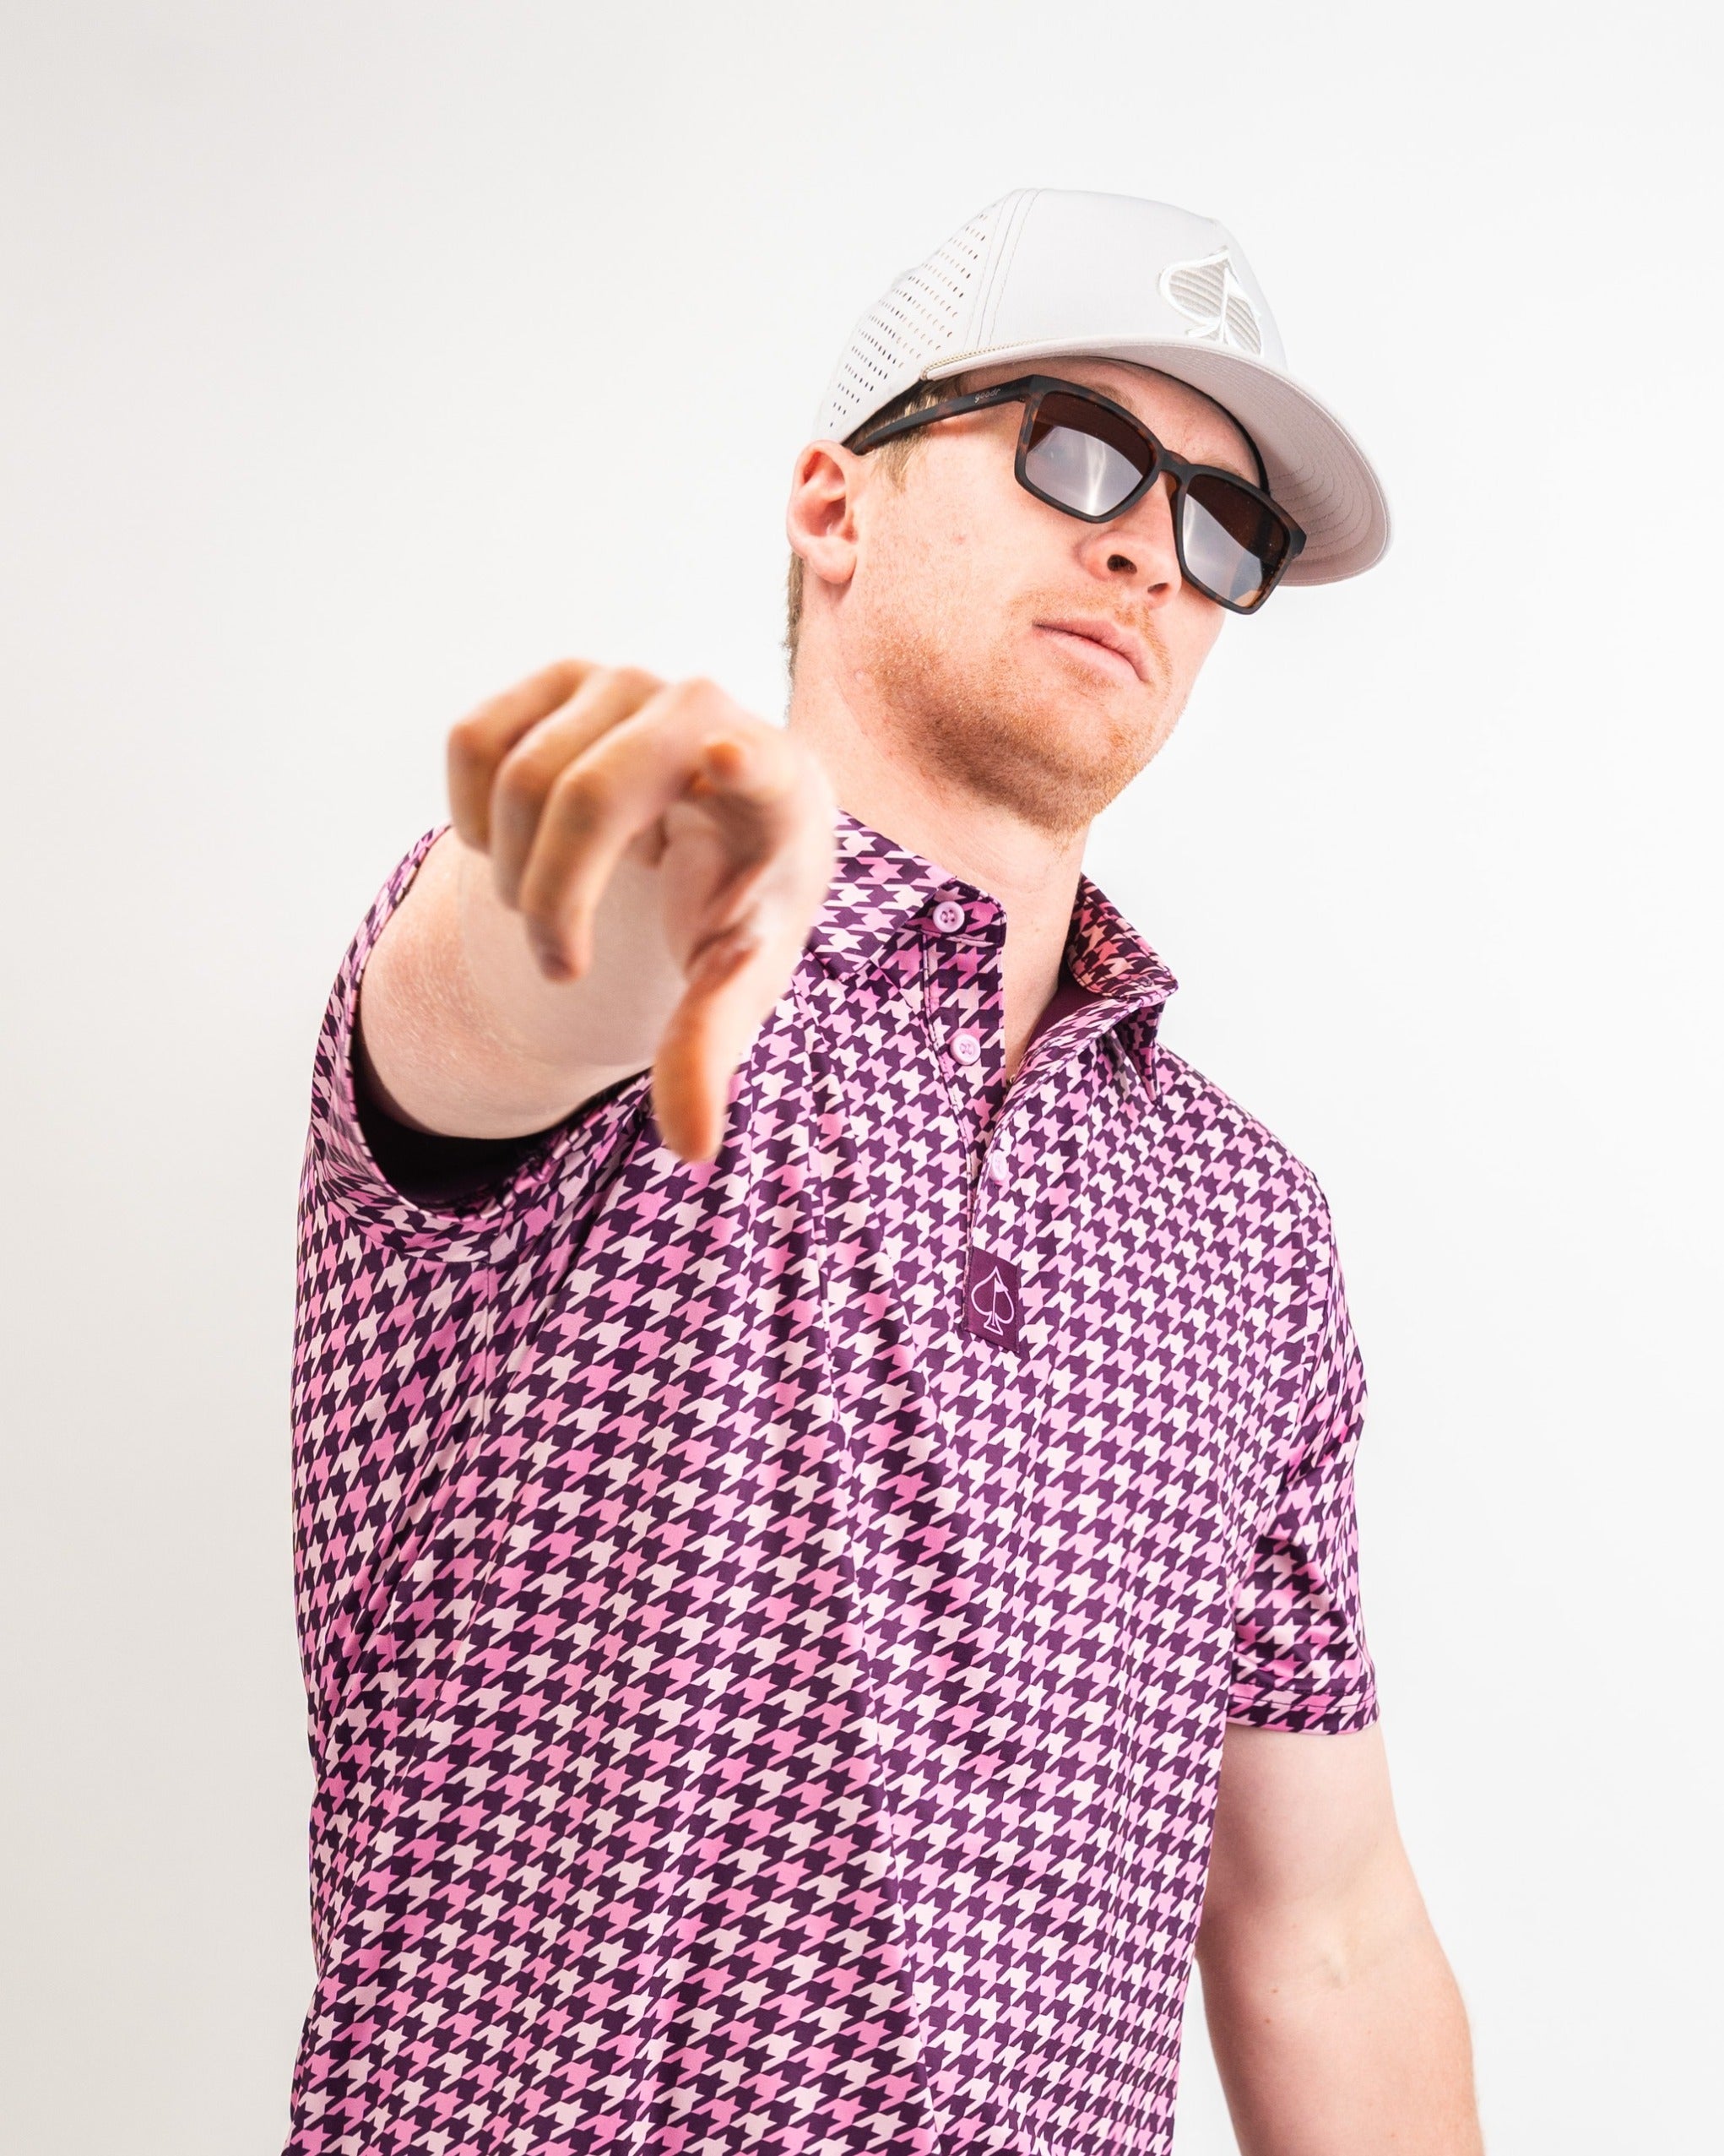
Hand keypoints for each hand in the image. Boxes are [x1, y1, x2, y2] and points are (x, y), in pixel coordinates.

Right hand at [446, 658, 837, 1163]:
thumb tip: (691, 1150)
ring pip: (517, 775)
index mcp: (774, 790)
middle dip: (550, 896)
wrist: (723, 830)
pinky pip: (475, 743)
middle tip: (558, 963)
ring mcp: (628, 683)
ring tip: (552, 903)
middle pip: (587, 796)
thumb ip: (706, 1054)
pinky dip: (475, 817)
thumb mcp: (731, 984)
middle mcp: (703, 709)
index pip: (758, 768)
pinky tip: (524, 845)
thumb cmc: (739, 911)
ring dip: (514, 870)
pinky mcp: (564, 676)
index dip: (737, 765)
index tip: (721, 759)